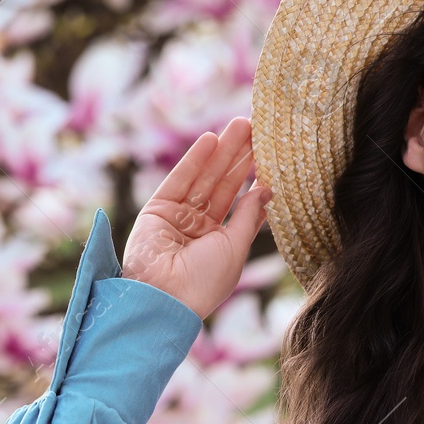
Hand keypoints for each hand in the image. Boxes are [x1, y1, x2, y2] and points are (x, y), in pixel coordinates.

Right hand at [121, 116, 272, 319]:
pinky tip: (211, 139)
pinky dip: (194, 160)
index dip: (251, 177)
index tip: (267, 153)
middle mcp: (197, 227)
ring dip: (221, 151)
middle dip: (238, 156)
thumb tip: (267, 188)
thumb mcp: (235, 247)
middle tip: (255, 127)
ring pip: (203, 178)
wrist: (165, 299)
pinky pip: (179, 180)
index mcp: (218, 241)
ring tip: (240, 124)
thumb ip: (248, 215)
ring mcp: (176, 217)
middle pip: (222, 184)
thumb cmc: (204, 282)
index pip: (238, 202)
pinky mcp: (156, 209)